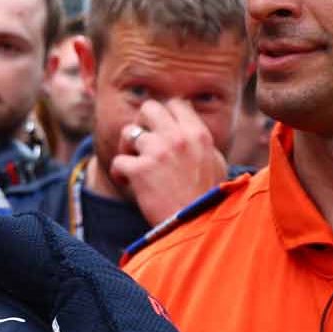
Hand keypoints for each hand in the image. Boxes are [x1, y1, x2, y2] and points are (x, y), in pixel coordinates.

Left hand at [109, 99, 227, 225]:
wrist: (197, 227)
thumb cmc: (207, 199)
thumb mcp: (215, 163)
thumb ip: (200, 142)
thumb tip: (188, 125)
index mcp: (198, 134)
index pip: (175, 104)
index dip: (164, 115)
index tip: (160, 131)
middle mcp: (178, 138)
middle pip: (148, 108)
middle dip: (141, 123)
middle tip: (142, 144)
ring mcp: (158, 152)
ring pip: (128, 133)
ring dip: (127, 149)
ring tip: (134, 166)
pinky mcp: (139, 170)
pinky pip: (118, 161)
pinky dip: (118, 172)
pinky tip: (127, 182)